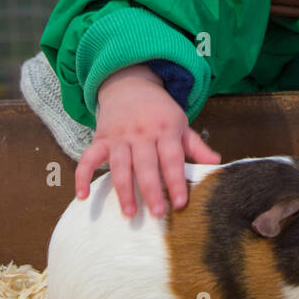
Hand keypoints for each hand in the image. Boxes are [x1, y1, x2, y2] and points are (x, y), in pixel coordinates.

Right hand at [74, 64, 220, 216]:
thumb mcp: (181, 123)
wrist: (130, 84)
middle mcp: (142, 133)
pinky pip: (88, 158)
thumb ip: (196, 146)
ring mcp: (119, 136)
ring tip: (129, 212)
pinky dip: (82, 176)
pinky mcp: (101, 139)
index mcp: (165, 129)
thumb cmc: (159, 111)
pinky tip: (82, 196)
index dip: (177, 180)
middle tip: (157, 214)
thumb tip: (216, 164)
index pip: (172, 158)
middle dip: (151, 190)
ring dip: (123, 190)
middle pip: (146, 164)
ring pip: (120, 165)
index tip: (181, 202)